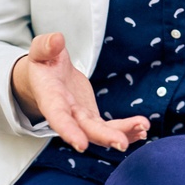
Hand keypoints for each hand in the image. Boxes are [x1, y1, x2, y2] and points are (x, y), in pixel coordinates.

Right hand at [11, 32, 148, 152]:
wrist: (46, 75)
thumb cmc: (43, 62)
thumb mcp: (41, 50)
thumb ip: (46, 46)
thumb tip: (57, 39)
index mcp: (51, 97)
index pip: (58, 117)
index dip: (68, 131)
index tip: (81, 144)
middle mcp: (66, 112)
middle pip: (85, 129)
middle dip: (104, 136)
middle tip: (123, 143)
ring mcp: (80, 116)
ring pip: (100, 131)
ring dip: (122, 133)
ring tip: (143, 130)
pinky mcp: (91, 115)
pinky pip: (108, 127)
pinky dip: (124, 129)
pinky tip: (141, 131)